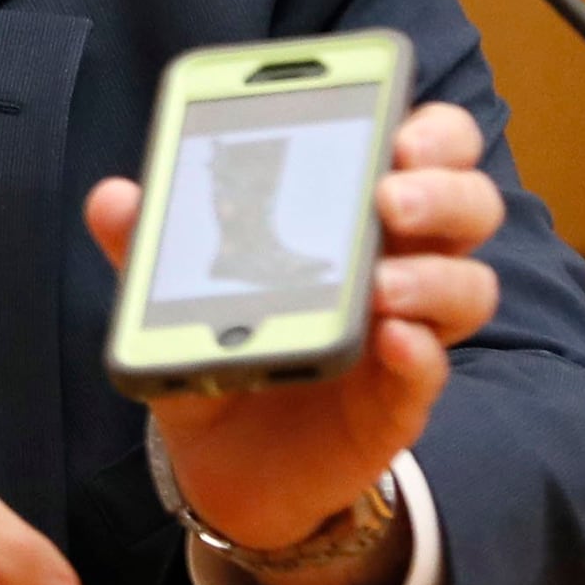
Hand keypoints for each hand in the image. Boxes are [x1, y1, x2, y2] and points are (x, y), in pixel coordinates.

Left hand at [85, 100, 501, 584]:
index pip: (428, 148)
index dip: (430, 128)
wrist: (222, 463)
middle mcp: (400, 262)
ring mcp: (406, 333)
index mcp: (356, 213)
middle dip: (442, 187)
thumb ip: (148, 247)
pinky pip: (432, 370)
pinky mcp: (397, 402)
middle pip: (470, 204)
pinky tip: (389, 339)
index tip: (395, 121)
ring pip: (470, 286)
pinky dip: (419, 352)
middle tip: (389, 193)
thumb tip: (114, 196)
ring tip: (380, 284)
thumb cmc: (223, 349)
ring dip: (434, 275)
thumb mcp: (176, 294)